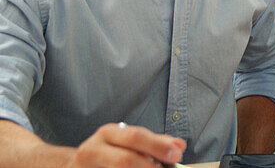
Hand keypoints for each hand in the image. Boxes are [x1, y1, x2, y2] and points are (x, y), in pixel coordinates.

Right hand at [69, 123, 185, 167]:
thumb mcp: (128, 142)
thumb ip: (155, 143)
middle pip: (125, 159)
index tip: (177, 155)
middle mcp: (93, 149)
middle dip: (150, 167)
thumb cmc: (108, 152)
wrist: (74, 166)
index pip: (136, 137)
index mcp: (108, 133)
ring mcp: (83, 167)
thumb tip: (179, 146)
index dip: (158, 146)